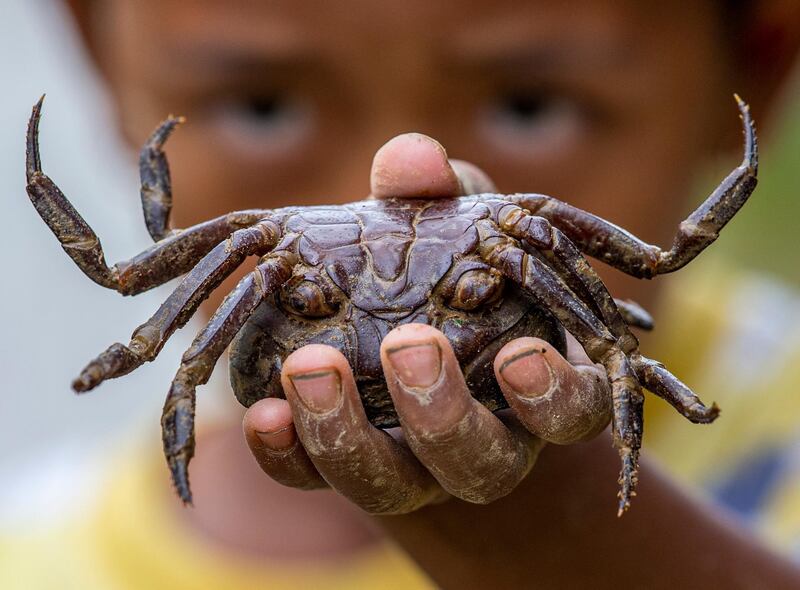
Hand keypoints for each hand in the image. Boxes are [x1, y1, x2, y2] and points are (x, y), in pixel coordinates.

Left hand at [242, 133, 610, 512]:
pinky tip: (261, 410)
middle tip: (407, 344)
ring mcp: (406, 469)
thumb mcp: (456, 236)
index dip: (551, 396)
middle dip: (441, 412)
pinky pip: (309, 479)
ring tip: (312, 365)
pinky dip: (284, 450)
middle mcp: (478, 445)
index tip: (521, 356)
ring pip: (388, 484)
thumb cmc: (448, 284)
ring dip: (347, 430)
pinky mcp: (335, 469)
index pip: (567, 412)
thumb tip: (412, 154)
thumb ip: (442, 200)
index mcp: (533, 392)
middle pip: (475, 463)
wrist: (403, 352)